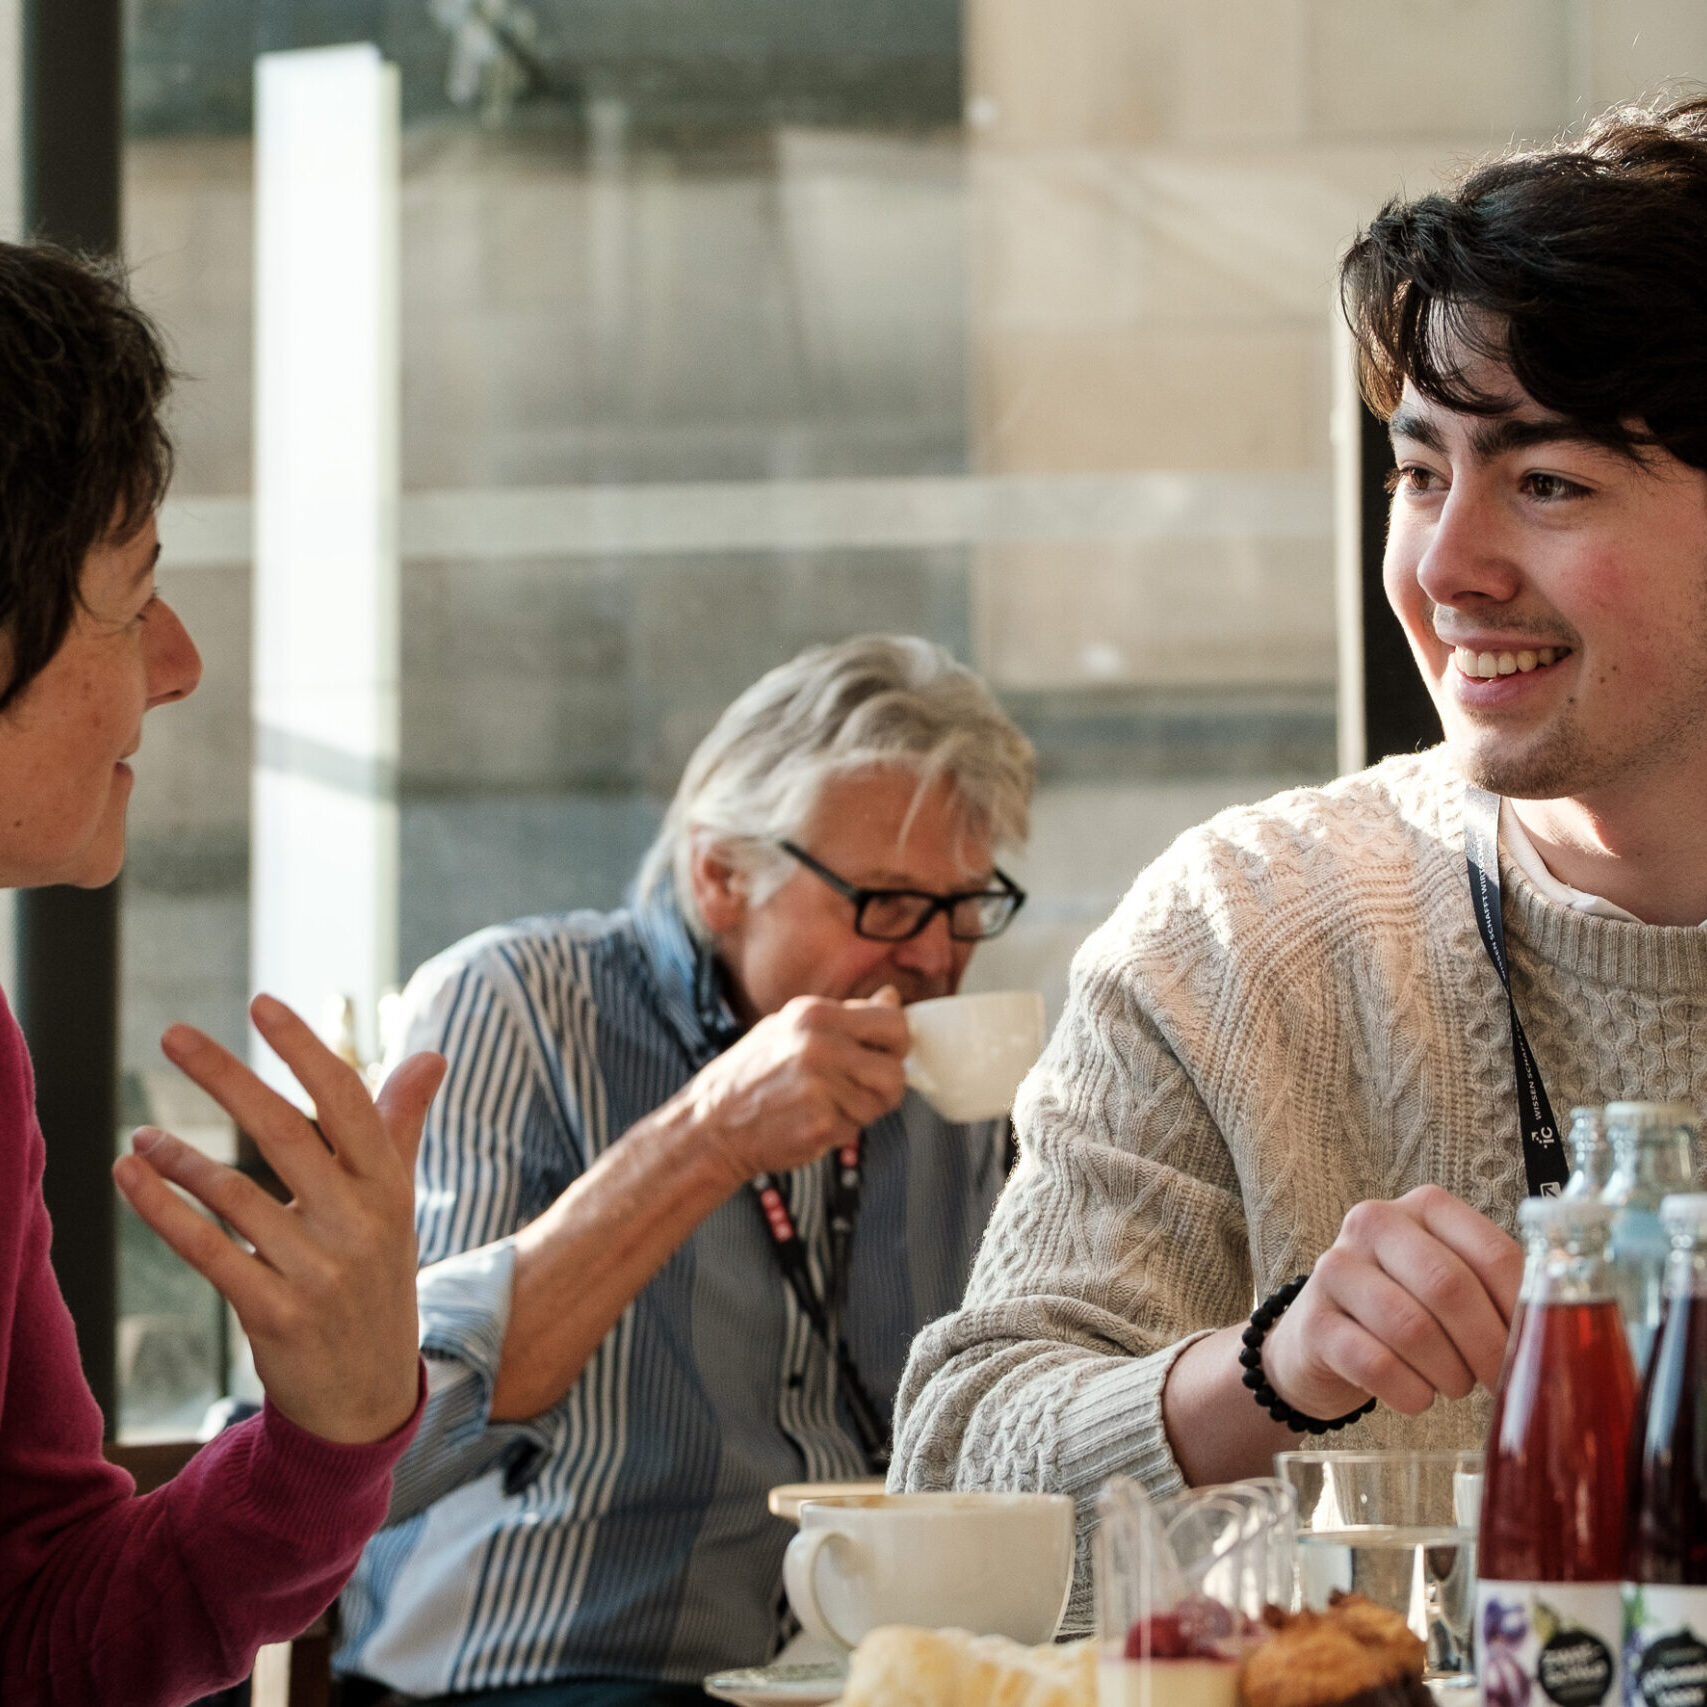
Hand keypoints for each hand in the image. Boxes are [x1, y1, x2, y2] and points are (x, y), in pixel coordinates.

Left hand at [112, 993, 446, 1443]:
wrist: (370, 1395)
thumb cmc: (377, 1278)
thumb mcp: (395, 1203)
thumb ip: (401, 1125)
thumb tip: (431, 1054)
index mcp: (389, 1185)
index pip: (347, 1100)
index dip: (303, 1048)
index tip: (261, 1004)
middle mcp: (361, 1223)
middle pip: (285, 1133)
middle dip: (227, 1077)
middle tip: (174, 1035)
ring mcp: (319, 1272)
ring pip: (238, 1195)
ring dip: (180, 1158)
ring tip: (143, 1135)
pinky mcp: (276, 1316)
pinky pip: (211, 1252)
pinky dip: (166, 1211)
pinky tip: (134, 1177)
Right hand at [685, 987, 909, 1186]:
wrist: (711, 1124)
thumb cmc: (750, 1077)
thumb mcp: (791, 1029)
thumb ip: (846, 1016)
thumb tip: (891, 998)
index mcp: (813, 1014)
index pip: (893, 1022)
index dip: (896, 1044)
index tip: (883, 1054)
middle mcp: (819, 1044)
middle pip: (895, 1069)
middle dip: (885, 1084)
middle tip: (859, 1089)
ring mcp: (820, 1085)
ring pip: (882, 1101)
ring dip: (864, 1109)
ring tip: (829, 1104)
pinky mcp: (820, 1121)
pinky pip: (859, 1126)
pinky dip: (844, 1129)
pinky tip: (815, 1121)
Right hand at [1260, 1185, 1523, 1418]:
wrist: (1326, 1338)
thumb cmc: (1409, 1310)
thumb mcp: (1453, 1284)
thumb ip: (1500, 1292)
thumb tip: (1565, 1334)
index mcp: (1425, 1207)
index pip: (1493, 1253)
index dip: (1523, 1311)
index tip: (1536, 1351)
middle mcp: (1375, 1222)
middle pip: (1449, 1287)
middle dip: (1487, 1348)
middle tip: (1500, 1382)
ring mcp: (1336, 1267)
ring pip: (1411, 1328)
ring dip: (1448, 1374)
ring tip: (1453, 1384)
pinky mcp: (1314, 1320)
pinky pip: (1376, 1364)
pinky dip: (1410, 1393)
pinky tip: (1416, 1395)